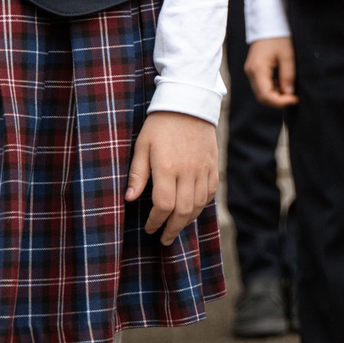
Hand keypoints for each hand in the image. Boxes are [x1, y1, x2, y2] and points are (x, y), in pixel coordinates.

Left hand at [126, 111, 218, 243]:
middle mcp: (188, 171)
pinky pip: (211, 191)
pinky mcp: (213, 164)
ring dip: (187, 220)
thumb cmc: (159, 125)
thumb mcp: (142, 146)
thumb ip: (137, 173)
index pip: (164, 205)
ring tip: (177, 227)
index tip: (149, 228)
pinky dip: (203, 205)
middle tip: (164, 239)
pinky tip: (193, 209)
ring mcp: (203, 168)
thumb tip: (130, 199)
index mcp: (167, 167)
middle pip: (183, 210)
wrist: (188, 103)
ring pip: (199, 204)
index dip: (156, 221)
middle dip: (173, 228)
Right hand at [244, 36, 297, 107]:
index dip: (280, 101)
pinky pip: (262, 85)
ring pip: (261, 92)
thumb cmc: (280, 36)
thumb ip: (288, 75)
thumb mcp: (288, 55)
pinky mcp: (254, 69)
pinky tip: (284, 83)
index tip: (295, 99)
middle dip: (278, 101)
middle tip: (295, 97)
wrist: (270, 23)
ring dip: (276, 95)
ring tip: (291, 89)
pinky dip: (273, 88)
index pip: (265, 95)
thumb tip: (289, 93)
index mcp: (258, 69)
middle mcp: (251, 72)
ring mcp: (251, 71)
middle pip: (262, 96)